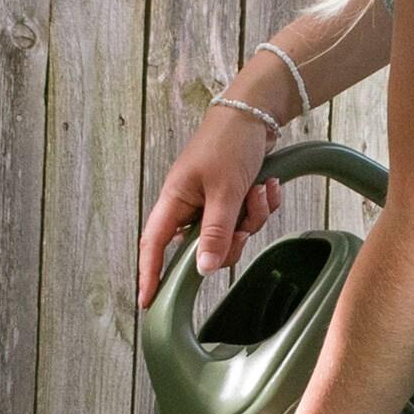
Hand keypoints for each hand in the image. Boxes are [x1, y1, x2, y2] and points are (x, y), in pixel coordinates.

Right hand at [139, 103, 286, 304]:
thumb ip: (215, 232)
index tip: (147, 302)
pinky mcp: (231, 195)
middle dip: (234, 236)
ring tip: (258, 188)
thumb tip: (204, 269)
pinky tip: (267, 184)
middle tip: (246, 218)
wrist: (255, 112)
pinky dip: (261, 203)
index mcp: (175, 201)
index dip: (150, 274)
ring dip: (253, 215)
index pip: (155, 245)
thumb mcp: (225, 190)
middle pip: (206, 247)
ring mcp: (211, 201)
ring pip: (232, 232)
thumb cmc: (230, 142)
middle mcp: (190, 204)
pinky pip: (247, 217)